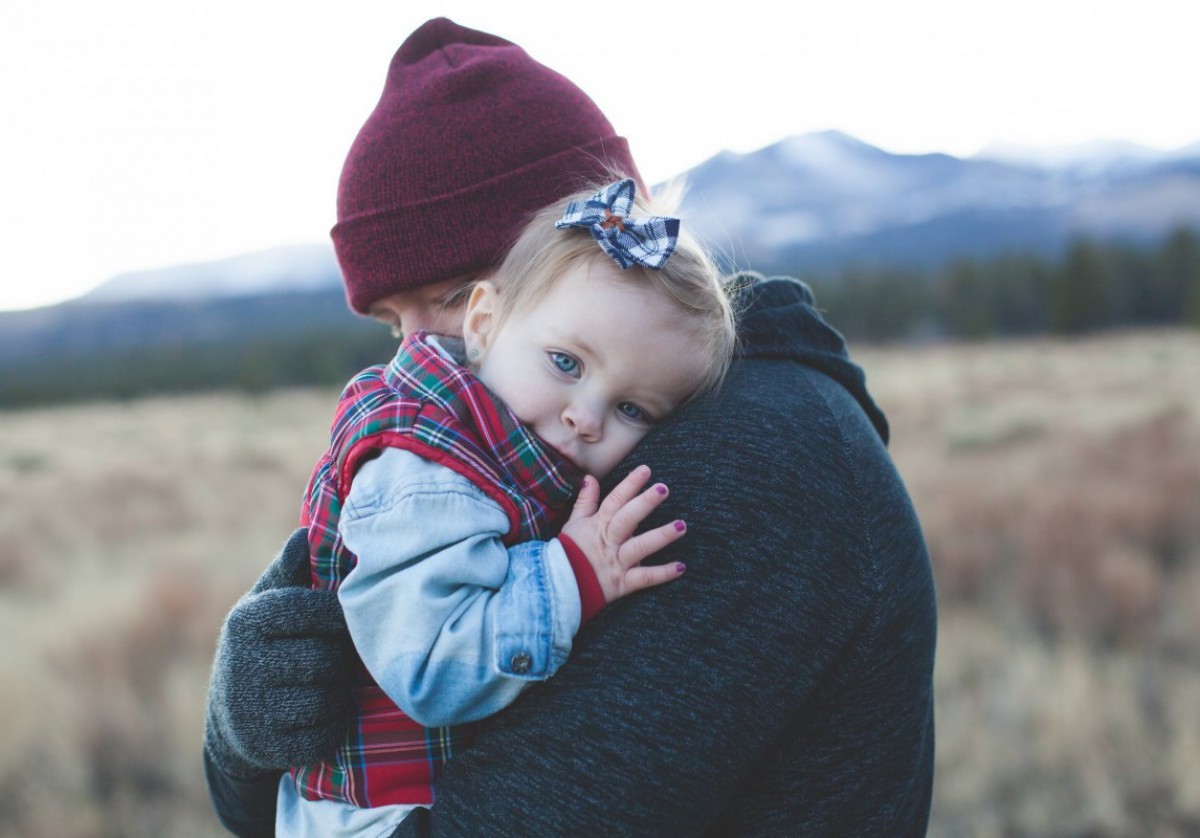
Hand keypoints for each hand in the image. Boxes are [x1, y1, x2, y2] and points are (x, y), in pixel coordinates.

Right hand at [204, 528, 354, 776]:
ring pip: (329, 698)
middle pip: (329, 658)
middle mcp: (244, 663)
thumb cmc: (265, 644)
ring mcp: (252, 709)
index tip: (343, 623)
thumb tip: (307, 533)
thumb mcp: (267, 603)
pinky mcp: (266, 747)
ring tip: (330, 685)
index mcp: (248, 620)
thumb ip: (291, 569)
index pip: (317, 611)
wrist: (232, 717)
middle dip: (342, 660)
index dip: (340, 618)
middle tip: (339, 659)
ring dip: (339, 694)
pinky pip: (324, 734)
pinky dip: (333, 726)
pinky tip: (321, 714)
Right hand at [560, 465, 686, 602]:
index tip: (645, 470)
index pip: (615, 501)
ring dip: (661, 536)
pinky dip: (663, 573)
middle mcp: (609, 542)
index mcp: (599, 525)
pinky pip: (645, 578)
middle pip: (628, 519)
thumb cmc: (569, 552)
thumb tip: (590, 478)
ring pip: (640, 547)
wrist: (560, 586)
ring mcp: (617, 562)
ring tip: (681, 526)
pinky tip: (681, 567)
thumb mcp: (573, 523)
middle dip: (645, 503)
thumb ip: (585, 501)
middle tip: (663, 489)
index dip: (629, 484)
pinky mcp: (623, 583)